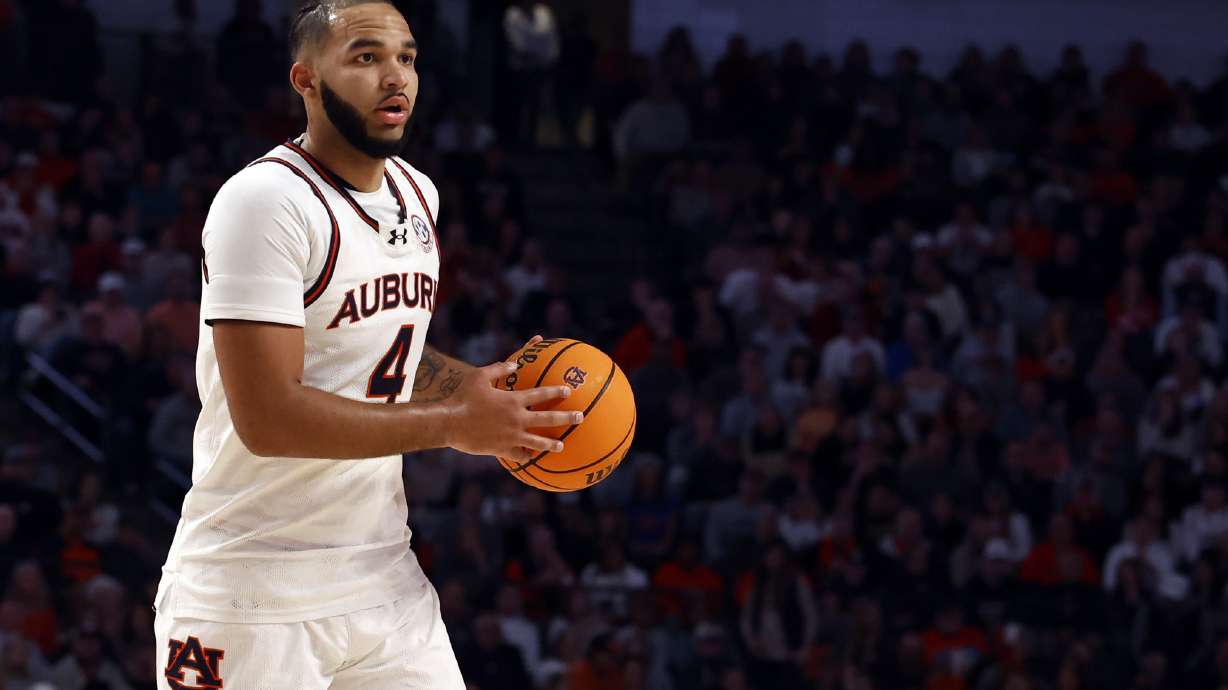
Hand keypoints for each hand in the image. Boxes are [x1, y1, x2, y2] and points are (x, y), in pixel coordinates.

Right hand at [447, 337, 581, 460]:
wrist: (449, 423)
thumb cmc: (462, 397)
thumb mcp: (480, 377)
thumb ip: (499, 368)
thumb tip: (514, 363)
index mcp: (513, 400)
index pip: (540, 394)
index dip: (555, 392)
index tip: (568, 391)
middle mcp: (516, 418)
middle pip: (547, 419)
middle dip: (566, 418)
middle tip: (580, 417)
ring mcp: (511, 436)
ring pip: (537, 442)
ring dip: (551, 444)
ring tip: (561, 446)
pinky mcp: (502, 449)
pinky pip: (518, 455)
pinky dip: (526, 456)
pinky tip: (531, 458)